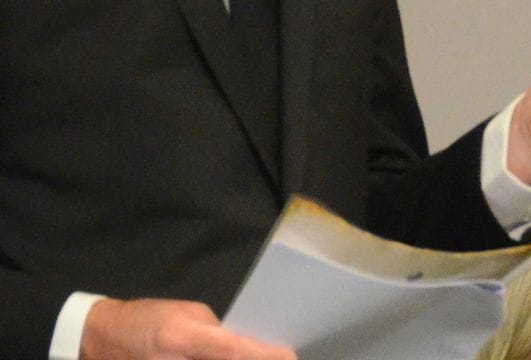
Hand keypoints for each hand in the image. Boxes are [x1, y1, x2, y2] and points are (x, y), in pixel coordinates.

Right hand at [81, 298, 296, 359]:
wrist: (102, 340)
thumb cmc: (149, 318)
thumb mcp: (187, 313)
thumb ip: (215, 333)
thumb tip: (243, 349)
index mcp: (183, 338)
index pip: (233, 350)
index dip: (263, 356)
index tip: (291, 357)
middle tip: (277, 359)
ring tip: (257, 357)